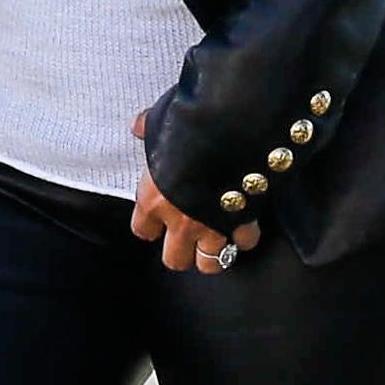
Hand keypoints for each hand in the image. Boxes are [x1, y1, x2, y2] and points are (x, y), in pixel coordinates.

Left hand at [129, 114, 256, 272]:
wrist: (233, 121)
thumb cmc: (190, 121)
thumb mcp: (162, 120)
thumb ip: (150, 128)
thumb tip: (140, 125)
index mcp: (153, 198)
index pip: (143, 230)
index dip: (150, 225)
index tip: (157, 218)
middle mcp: (179, 219)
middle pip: (174, 260)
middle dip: (181, 251)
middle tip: (188, 236)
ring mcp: (212, 225)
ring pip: (210, 264)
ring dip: (213, 253)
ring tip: (216, 240)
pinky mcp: (242, 222)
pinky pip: (244, 242)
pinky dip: (245, 236)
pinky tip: (244, 224)